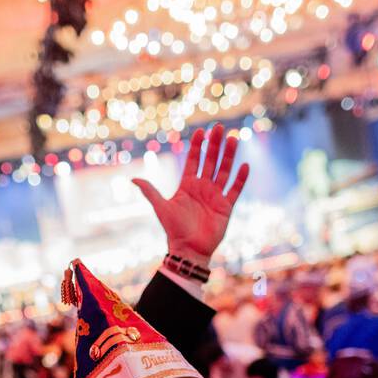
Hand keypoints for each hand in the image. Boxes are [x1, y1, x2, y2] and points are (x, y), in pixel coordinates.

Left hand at [133, 123, 249, 266]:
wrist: (188, 250)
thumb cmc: (174, 230)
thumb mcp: (161, 208)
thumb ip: (150, 192)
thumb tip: (133, 179)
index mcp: (188, 186)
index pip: (194, 160)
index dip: (198, 146)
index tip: (201, 132)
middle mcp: (203, 188)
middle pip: (210, 161)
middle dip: (215, 144)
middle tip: (219, 127)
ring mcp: (215, 196)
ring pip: (224, 171)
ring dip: (229, 156)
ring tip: (233, 138)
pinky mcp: (226, 207)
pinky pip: (235, 190)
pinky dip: (240, 179)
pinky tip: (245, 165)